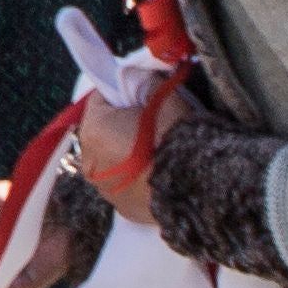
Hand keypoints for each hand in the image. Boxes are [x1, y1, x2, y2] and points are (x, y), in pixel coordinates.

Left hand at [72, 79, 166, 226]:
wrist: (197, 183)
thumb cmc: (175, 133)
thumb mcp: (161, 95)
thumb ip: (145, 83)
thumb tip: (142, 78)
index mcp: (94, 128)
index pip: (100, 99)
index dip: (120, 94)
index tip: (139, 96)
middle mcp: (90, 161)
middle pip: (103, 131)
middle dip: (121, 124)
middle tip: (151, 124)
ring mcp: (104, 189)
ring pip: (112, 161)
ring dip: (127, 153)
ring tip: (156, 152)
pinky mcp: (122, 209)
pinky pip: (126, 186)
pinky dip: (137, 179)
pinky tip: (157, 174)